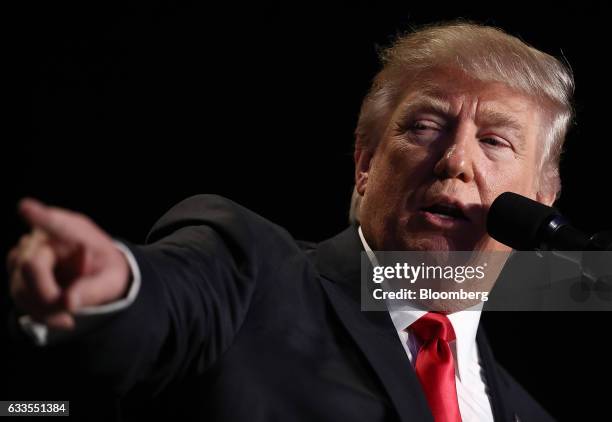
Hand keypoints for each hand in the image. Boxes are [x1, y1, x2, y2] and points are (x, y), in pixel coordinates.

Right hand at [6, 199, 130, 329]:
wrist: (98, 277)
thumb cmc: (107, 271)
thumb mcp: (113, 280)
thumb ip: (94, 289)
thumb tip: (69, 302)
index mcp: (75, 231)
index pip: (55, 222)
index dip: (40, 217)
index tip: (26, 208)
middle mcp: (46, 237)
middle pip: (30, 266)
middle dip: (47, 296)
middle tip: (69, 312)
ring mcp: (29, 254)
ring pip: (19, 285)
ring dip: (43, 309)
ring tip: (69, 316)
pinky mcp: (20, 272)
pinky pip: (20, 296)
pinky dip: (39, 313)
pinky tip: (59, 317)